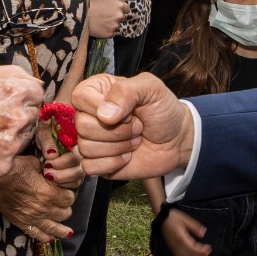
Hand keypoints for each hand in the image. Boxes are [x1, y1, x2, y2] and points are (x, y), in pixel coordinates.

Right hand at [0, 66, 42, 178]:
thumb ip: (13, 74)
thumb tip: (35, 81)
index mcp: (15, 91)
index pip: (38, 93)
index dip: (23, 96)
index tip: (9, 101)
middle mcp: (19, 116)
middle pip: (33, 115)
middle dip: (19, 115)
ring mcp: (14, 143)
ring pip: (25, 137)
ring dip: (13, 135)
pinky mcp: (5, 164)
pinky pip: (12, 157)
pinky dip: (0, 154)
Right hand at [0, 154, 76, 241]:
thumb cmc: (13, 168)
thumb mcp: (34, 163)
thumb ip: (48, 172)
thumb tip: (54, 175)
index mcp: (47, 193)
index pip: (68, 199)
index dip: (69, 195)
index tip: (66, 192)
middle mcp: (42, 208)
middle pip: (64, 213)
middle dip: (66, 208)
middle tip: (63, 205)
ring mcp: (32, 218)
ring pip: (54, 228)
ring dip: (62, 229)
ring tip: (68, 232)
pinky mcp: (21, 223)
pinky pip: (37, 235)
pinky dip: (46, 237)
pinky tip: (51, 239)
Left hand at [40, 129, 84, 188]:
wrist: (46, 138)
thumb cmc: (45, 134)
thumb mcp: (43, 132)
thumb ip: (47, 141)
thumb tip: (51, 155)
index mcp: (76, 140)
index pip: (75, 156)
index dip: (61, 162)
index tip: (47, 162)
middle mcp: (82, 153)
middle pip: (79, 169)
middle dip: (61, 174)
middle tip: (46, 172)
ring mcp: (81, 163)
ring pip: (79, 177)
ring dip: (62, 180)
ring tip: (48, 175)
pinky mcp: (77, 172)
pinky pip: (76, 183)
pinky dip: (64, 184)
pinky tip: (54, 180)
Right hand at [71, 73, 192, 180]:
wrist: (177, 140)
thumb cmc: (163, 110)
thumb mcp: (151, 88)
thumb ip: (126, 91)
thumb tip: (104, 115)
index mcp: (97, 91)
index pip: (79, 97)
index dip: (102, 107)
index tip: (128, 111)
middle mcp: (90, 114)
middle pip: (82, 126)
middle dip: (117, 131)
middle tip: (137, 127)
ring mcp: (91, 140)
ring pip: (86, 148)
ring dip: (118, 147)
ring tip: (134, 140)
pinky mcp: (97, 162)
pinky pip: (89, 167)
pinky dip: (112, 163)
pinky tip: (127, 156)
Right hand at [86, 0, 129, 39]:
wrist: (81, 16)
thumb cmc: (92, 4)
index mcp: (119, 6)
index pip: (127, 9)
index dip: (120, 9)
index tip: (113, 10)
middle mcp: (119, 16)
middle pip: (122, 18)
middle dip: (116, 17)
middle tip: (105, 16)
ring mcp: (115, 26)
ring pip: (117, 26)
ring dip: (112, 25)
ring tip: (101, 22)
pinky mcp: (110, 34)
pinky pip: (112, 33)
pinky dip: (107, 31)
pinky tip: (100, 27)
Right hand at [160, 209, 211, 255]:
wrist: (162, 218)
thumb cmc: (174, 217)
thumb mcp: (185, 218)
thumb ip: (194, 226)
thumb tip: (203, 233)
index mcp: (180, 237)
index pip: (193, 248)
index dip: (201, 250)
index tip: (209, 248)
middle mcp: (176, 244)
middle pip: (189, 255)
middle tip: (208, 252)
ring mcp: (173, 247)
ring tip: (202, 255)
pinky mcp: (171, 248)